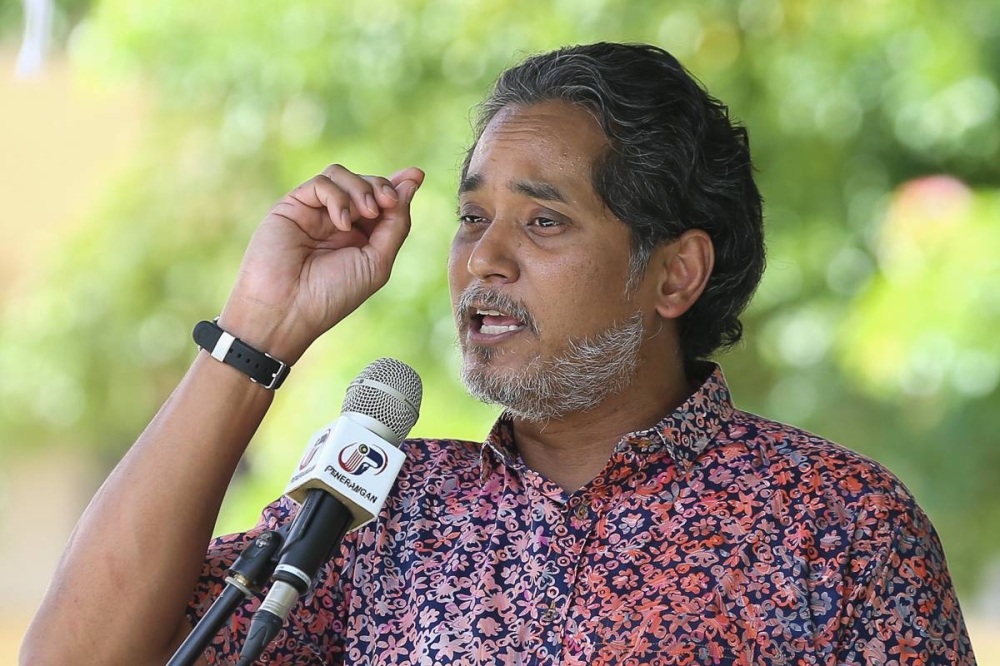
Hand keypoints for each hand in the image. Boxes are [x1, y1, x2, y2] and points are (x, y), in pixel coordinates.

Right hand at [218, 164, 424, 363]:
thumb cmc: (333, 294)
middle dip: (382, 187)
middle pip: (365, 183)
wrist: (288, 309)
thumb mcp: (377, 262)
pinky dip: (338, 197)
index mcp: (360, 237)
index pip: (381, 201)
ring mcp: (315, 212)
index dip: (398, 185)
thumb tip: (411, 185)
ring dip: (362, 188)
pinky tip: (342, 223)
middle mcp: (337, 221)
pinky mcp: (293, 206)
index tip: (417, 175)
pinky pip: (321, 183)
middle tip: (388, 203)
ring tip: (368, 212)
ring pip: (342, 175)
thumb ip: (396, 225)